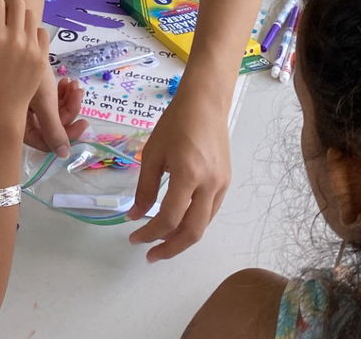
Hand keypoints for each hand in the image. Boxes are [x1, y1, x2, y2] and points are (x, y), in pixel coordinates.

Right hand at [0, 0, 50, 124]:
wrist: (1, 112)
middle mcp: (16, 38)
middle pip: (17, 3)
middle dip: (6, 8)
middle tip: (0, 23)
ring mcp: (32, 48)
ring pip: (31, 15)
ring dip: (20, 18)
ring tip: (13, 32)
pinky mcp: (42, 57)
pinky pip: (42, 32)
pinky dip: (33, 32)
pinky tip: (24, 43)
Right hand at [24, 63, 87, 156]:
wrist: (21, 42)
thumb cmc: (30, 72)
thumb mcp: (45, 102)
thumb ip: (54, 129)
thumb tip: (64, 155)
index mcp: (21, 126)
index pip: (48, 143)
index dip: (68, 135)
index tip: (84, 122)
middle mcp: (24, 119)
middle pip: (54, 126)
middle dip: (69, 110)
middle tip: (78, 92)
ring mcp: (29, 106)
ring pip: (55, 112)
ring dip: (68, 99)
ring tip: (73, 84)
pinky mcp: (33, 94)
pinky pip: (51, 101)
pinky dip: (61, 93)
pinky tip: (67, 81)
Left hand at [128, 90, 230, 261]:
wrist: (205, 104)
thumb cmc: (175, 124)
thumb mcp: (152, 154)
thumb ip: (144, 188)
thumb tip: (135, 216)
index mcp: (188, 175)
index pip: (170, 218)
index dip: (150, 233)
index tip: (134, 238)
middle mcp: (210, 185)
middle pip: (192, 231)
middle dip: (170, 248)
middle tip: (150, 255)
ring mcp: (222, 185)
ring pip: (204, 225)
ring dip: (182, 239)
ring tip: (161, 243)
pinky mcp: (226, 183)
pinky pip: (210, 212)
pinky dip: (193, 223)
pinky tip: (178, 223)